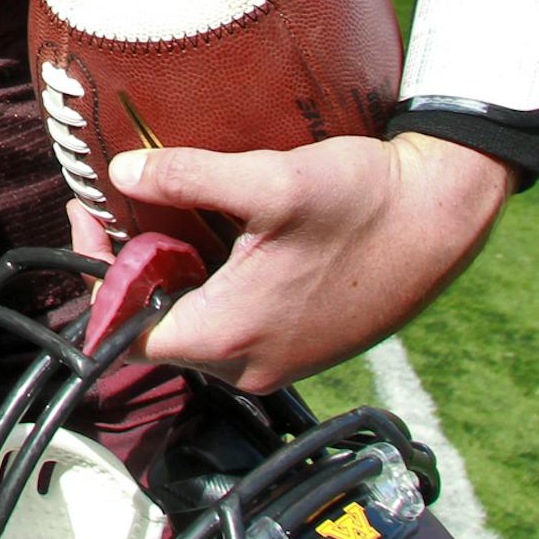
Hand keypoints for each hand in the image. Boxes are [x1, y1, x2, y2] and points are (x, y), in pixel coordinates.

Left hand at [69, 133, 512, 393]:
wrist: (443, 215)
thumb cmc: (365, 202)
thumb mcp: (270, 180)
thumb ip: (187, 176)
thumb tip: (121, 173)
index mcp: (228, 338)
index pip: (122, 331)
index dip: (99, 272)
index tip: (94, 215)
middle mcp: (248, 364)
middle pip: (156, 328)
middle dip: (133, 265)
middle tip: (127, 202)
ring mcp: (278, 359)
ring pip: (195, 323)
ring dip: (174, 272)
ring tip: (169, 209)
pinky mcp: (302, 344)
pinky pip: (234, 321)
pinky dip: (214, 281)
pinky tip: (222, 229)